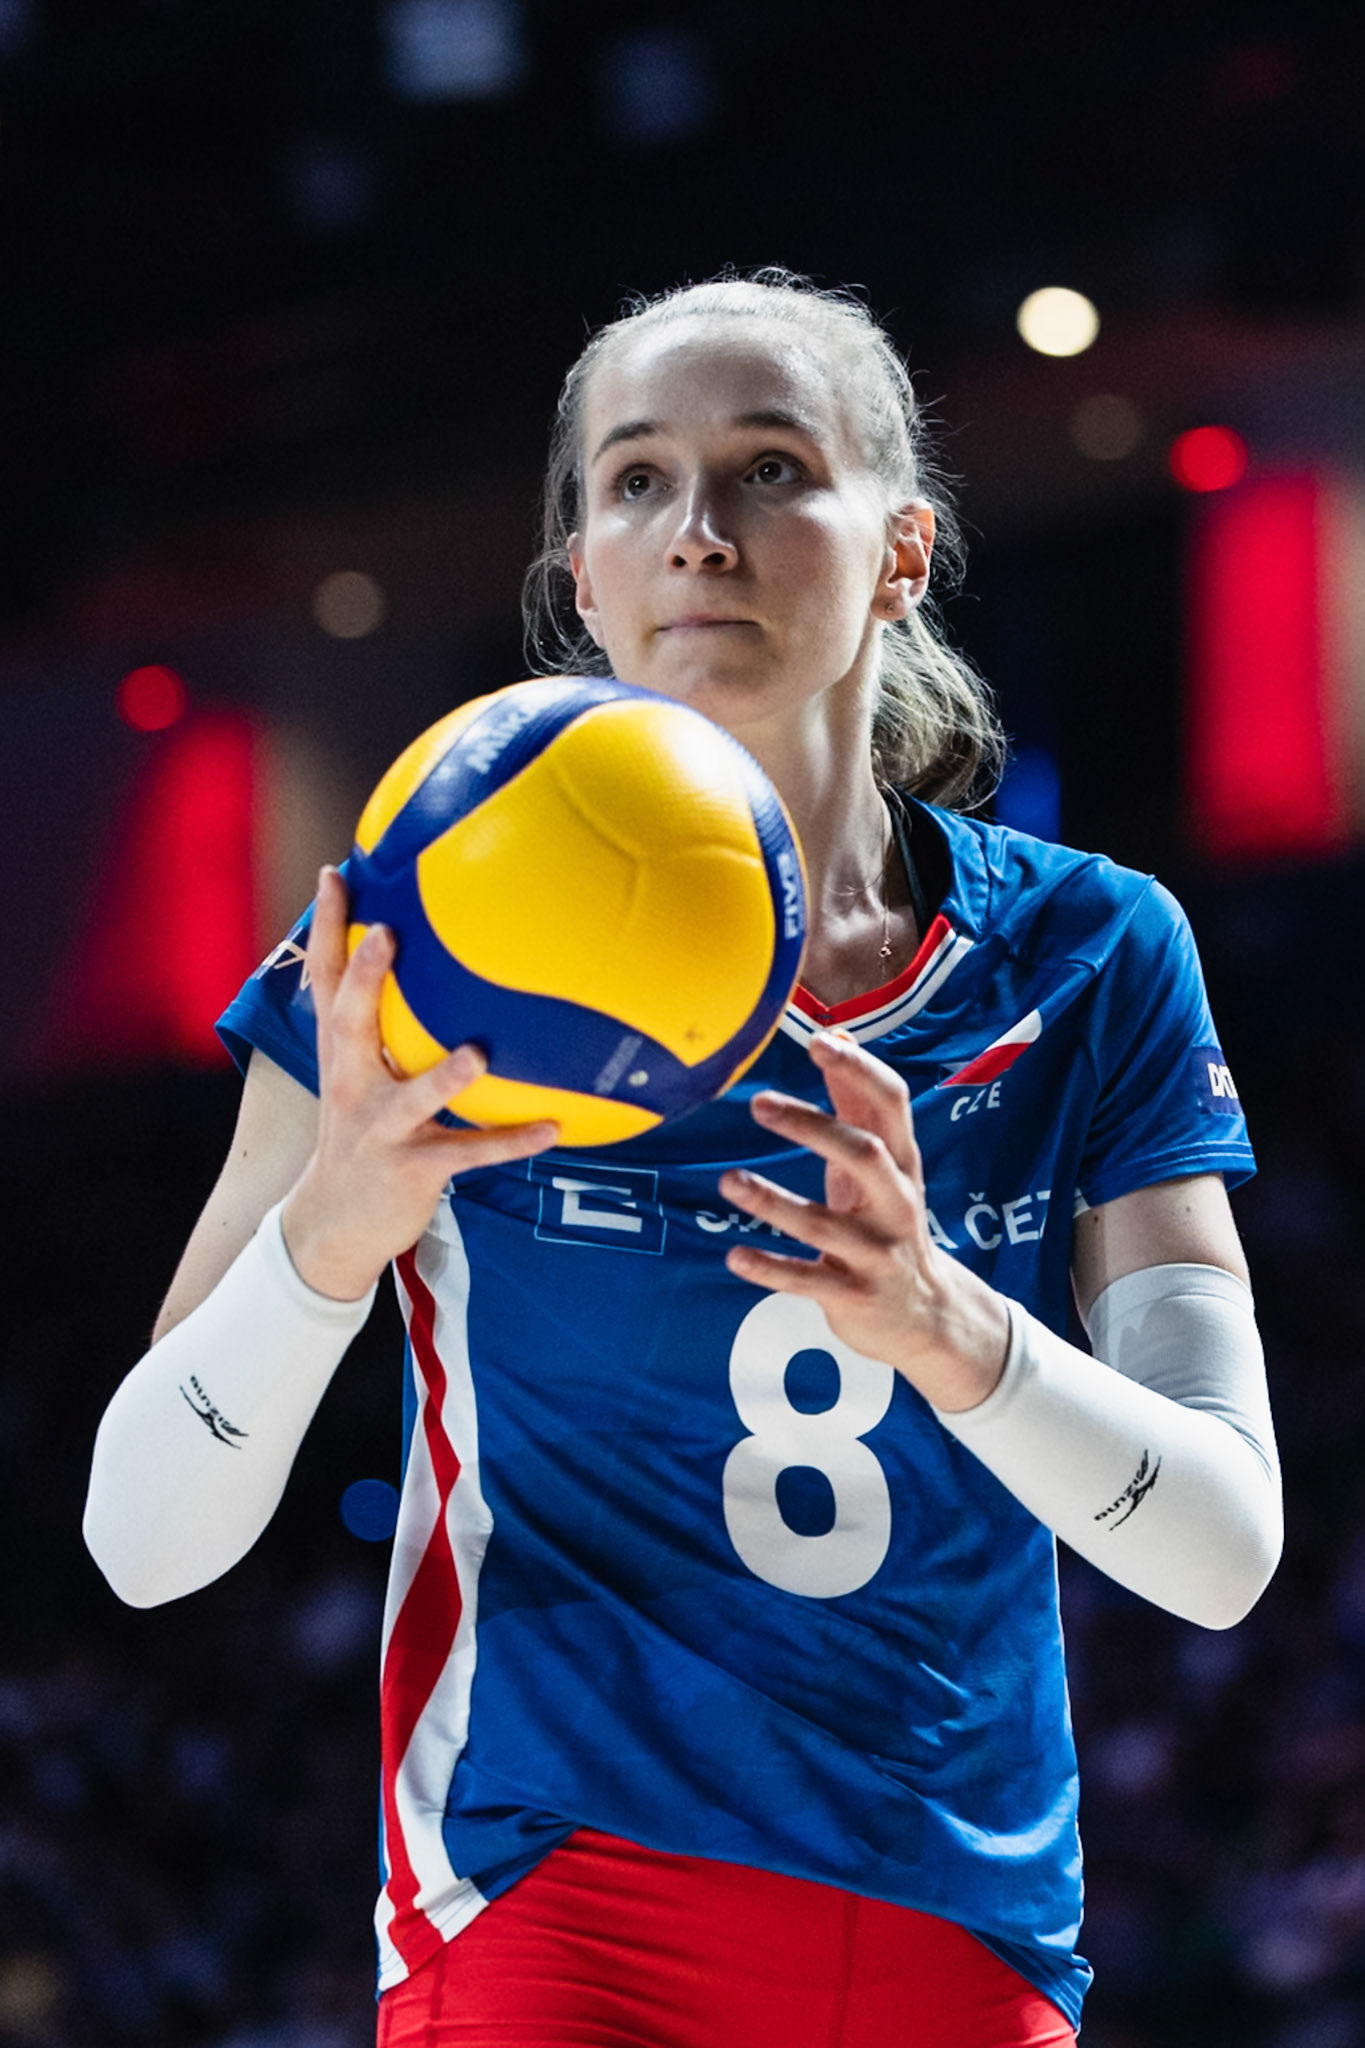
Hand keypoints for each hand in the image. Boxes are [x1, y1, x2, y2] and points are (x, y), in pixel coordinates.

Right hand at [281, 866, 557, 1299]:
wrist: (334, 1224)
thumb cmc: (360, 1133)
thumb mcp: (353, 1076)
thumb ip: (377, 1024)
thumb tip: (418, 959)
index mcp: (341, 1055)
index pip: (325, 983)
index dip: (327, 929)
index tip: (336, 874)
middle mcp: (354, 1085)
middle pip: (351, 1025)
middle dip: (366, 979)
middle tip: (388, 935)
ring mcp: (381, 1130)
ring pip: (412, 1098)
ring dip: (443, 1077)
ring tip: (478, 1053)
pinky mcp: (415, 1170)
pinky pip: (469, 1153)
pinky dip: (510, 1141)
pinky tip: (552, 1129)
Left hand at [719, 1031, 1009, 1411]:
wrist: (928, 1316)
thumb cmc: (889, 1223)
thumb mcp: (881, 1166)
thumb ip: (855, 1103)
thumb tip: (835, 1032)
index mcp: (902, 1164)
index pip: (892, 1104)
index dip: (860, 1068)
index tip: (820, 1041)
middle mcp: (897, 1204)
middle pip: (863, 1154)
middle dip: (813, 1126)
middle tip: (759, 1103)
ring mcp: (877, 1253)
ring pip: (824, 1224)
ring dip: (773, 1202)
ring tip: (727, 1181)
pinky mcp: (854, 1295)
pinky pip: (807, 1280)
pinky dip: (771, 1268)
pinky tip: (734, 1256)